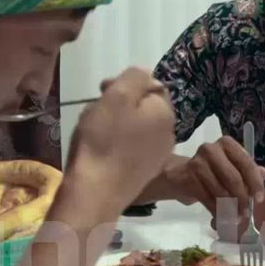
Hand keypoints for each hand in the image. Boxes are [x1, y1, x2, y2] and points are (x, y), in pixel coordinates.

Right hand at [66, 67, 175, 212]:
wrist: (95, 192)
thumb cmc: (103, 140)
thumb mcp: (117, 96)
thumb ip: (135, 77)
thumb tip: (146, 73)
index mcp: (165, 112)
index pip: (150, 85)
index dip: (125, 84)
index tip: (102, 90)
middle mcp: (169, 133)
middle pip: (144, 107)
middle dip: (121, 104)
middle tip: (96, 109)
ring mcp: (157, 155)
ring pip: (137, 127)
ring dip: (118, 123)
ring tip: (96, 130)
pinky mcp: (143, 172)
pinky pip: (132, 147)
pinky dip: (118, 143)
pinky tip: (102, 150)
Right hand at [164, 136, 264, 211]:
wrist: (180, 176)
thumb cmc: (211, 172)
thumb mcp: (231, 168)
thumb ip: (248, 171)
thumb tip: (263, 173)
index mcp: (227, 144)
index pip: (245, 163)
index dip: (255, 182)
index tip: (259, 199)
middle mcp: (211, 150)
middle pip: (233, 178)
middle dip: (242, 199)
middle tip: (245, 213)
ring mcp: (198, 163)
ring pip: (220, 191)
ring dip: (230, 209)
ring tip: (235, 218)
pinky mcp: (188, 178)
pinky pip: (208, 199)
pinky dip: (217, 211)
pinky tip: (221, 218)